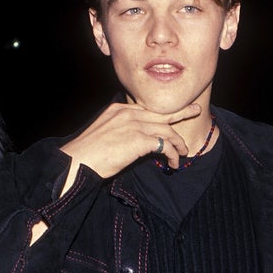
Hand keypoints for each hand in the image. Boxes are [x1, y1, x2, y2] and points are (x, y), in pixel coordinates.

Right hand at [29, 101, 201, 245]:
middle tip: (195, 110)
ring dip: (178, 143)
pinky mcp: (139, 139)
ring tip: (183, 154)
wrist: (77, 162)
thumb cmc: (88, 154)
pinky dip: (172, 154)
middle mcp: (128, 113)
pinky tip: (172, 163)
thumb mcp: (104, 135)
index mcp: (118, 110)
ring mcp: (134, 125)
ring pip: (166, 130)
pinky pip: (164, 145)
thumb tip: (136, 142)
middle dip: (181, 112)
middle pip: (161, 113)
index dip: (162, 114)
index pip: (146, 109)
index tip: (173, 114)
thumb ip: (121, 131)